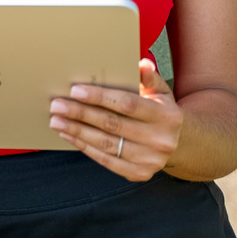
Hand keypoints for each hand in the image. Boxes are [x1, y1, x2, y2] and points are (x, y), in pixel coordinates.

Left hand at [48, 58, 181, 181]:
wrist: (179, 144)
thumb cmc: (161, 111)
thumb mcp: (160, 91)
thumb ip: (150, 77)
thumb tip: (142, 64)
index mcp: (166, 116)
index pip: (127, 104)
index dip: (100, 98)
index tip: (75, 91)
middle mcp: (160, 140)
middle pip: (112, 125)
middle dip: (80, 114)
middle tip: (57, 105)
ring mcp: (150, 160)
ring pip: (106, 144)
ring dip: (77, 132)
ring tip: (56, 121)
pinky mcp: (139, 173)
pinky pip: (107, 161)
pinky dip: (85, 148)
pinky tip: (69, 136)